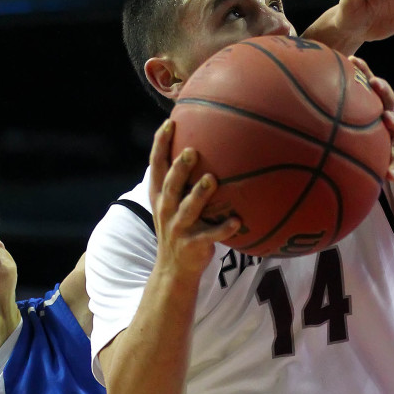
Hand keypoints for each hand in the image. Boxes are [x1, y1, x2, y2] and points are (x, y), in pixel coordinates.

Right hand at [148, 120, 240, 277]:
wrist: (173, 269)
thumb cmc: (179, 228)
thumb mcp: (171, 204)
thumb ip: (180, 181)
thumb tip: (199, 147)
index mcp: (160, 197)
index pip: (156, 166)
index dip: (160, 145)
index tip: (169, 124)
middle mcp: (166, 210)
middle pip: (171, 185)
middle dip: (179, 168)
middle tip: (192, 150)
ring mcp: (179, 228)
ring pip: (188, 209)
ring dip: (199, 195)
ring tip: (211, 179)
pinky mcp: (193, 245)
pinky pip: (210, 236)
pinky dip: (223, 229)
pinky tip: (237, 221)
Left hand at [349, 56, 393, 184]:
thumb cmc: (375, 139)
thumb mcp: (363, 125)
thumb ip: (345, 116)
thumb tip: (310, 106)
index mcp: (378, 109)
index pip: (372, 85)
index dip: (363, 71)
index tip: (351, 59)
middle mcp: (390, 118)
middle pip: (389, 99)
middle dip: (382, 89)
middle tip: (374, 82)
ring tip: (388, 119)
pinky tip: (389, 173)